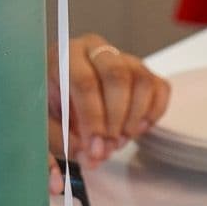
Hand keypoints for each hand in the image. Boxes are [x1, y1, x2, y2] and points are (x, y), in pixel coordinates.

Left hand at [47, 33, 171, 166]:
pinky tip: (135, 129)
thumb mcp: (46, 124)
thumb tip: (90, 156)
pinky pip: (160, 89)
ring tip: (117, 142)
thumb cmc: (54, 109)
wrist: (66, 99)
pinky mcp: (144, 71)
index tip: (94, 147)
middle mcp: (96, 49)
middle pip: (117, 76)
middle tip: (108, 149)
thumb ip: (61, 140)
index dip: (93, 117)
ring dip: (133, 119)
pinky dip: (152, 114)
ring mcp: (124, 58)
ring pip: (142, 82)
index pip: (85, 81)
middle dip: (115, 119)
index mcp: (65, 56)